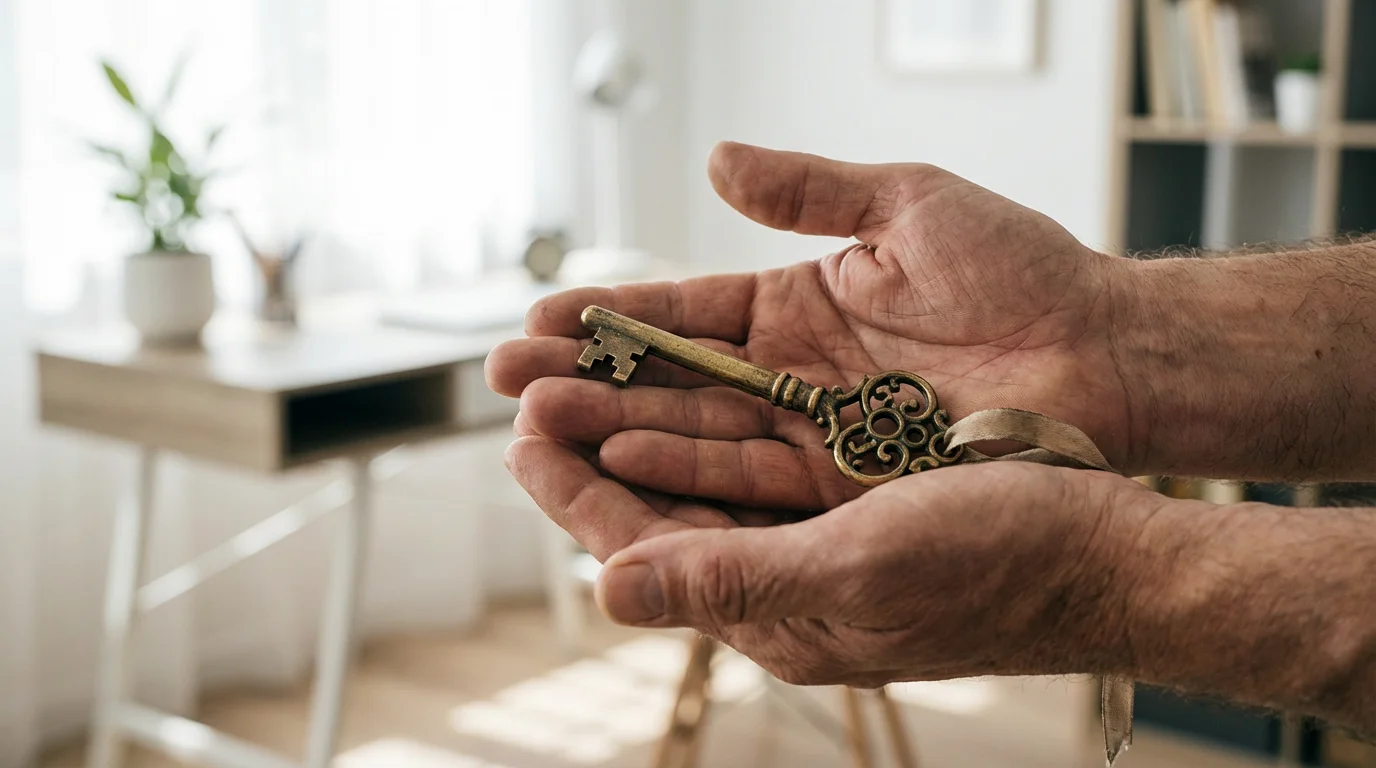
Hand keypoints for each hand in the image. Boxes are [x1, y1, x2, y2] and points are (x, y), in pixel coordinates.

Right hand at [488, 142, 1140, 519]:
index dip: (614, 315)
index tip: (540, 315)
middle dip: (587, 378)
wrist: (1107, 353)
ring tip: (536, 423)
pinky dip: (688, 473)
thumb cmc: (1022, 270)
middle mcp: (790, 378)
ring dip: (616, 428)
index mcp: (796, 307)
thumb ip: (808, 188)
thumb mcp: (907, 204)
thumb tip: (715, 157)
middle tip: (503, 377)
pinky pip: (753, 480)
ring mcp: (812, 435)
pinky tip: (621, 464)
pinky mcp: (845, 486)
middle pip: (671, 380)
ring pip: (697, 434)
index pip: (684, 313)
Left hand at [503, 446, 1164, 685]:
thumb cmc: (999, 563)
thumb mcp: (859, 568)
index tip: (516, 430)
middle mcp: (781, 580)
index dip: (573, 492)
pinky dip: (707, 422)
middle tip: (525, 384)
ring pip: (698, 478)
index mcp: (772, 614)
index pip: (642, 551)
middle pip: (656, 510)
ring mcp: (812, 541)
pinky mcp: (847, 504)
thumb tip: (607, 589)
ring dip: (637, 422)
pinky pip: (753, 461)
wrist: (1105, 549)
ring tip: (580, 371)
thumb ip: (733, 578)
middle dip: (587, 448)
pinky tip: (681, 386)